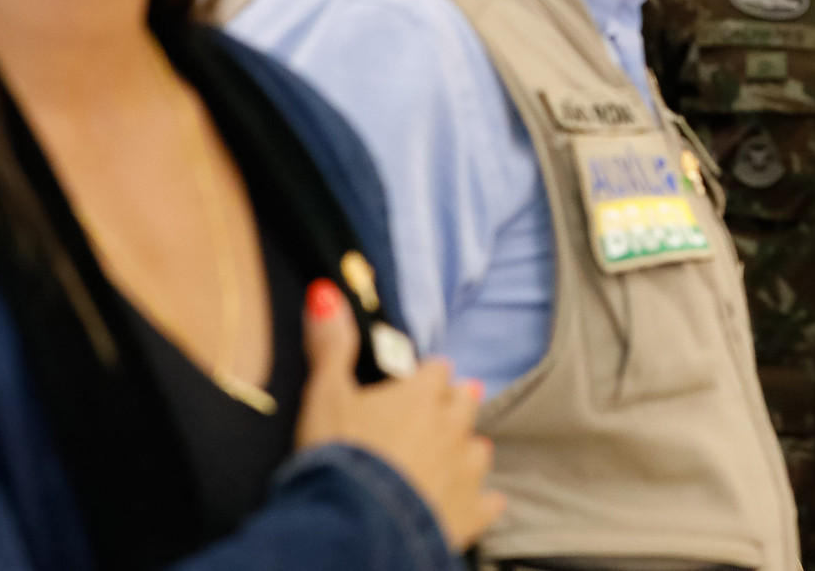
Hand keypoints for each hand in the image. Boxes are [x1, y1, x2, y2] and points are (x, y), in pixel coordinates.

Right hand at [295, 278, 504, 549]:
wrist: (356, 522)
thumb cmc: (340, 454)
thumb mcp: (325, 394)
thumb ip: (332, 346)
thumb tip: (326, 292)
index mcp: (421, 394)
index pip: (435, 370)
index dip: (425, 375)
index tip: (415, 381)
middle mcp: (452, 426)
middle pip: (464, 403)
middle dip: (453, 403)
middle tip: (440, 410)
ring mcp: (466, 470)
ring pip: (479, 447)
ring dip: (467, 447)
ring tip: (457, 451)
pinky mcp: (470, 512)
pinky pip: (489, 501)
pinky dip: (484, 499)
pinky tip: (484, 500)